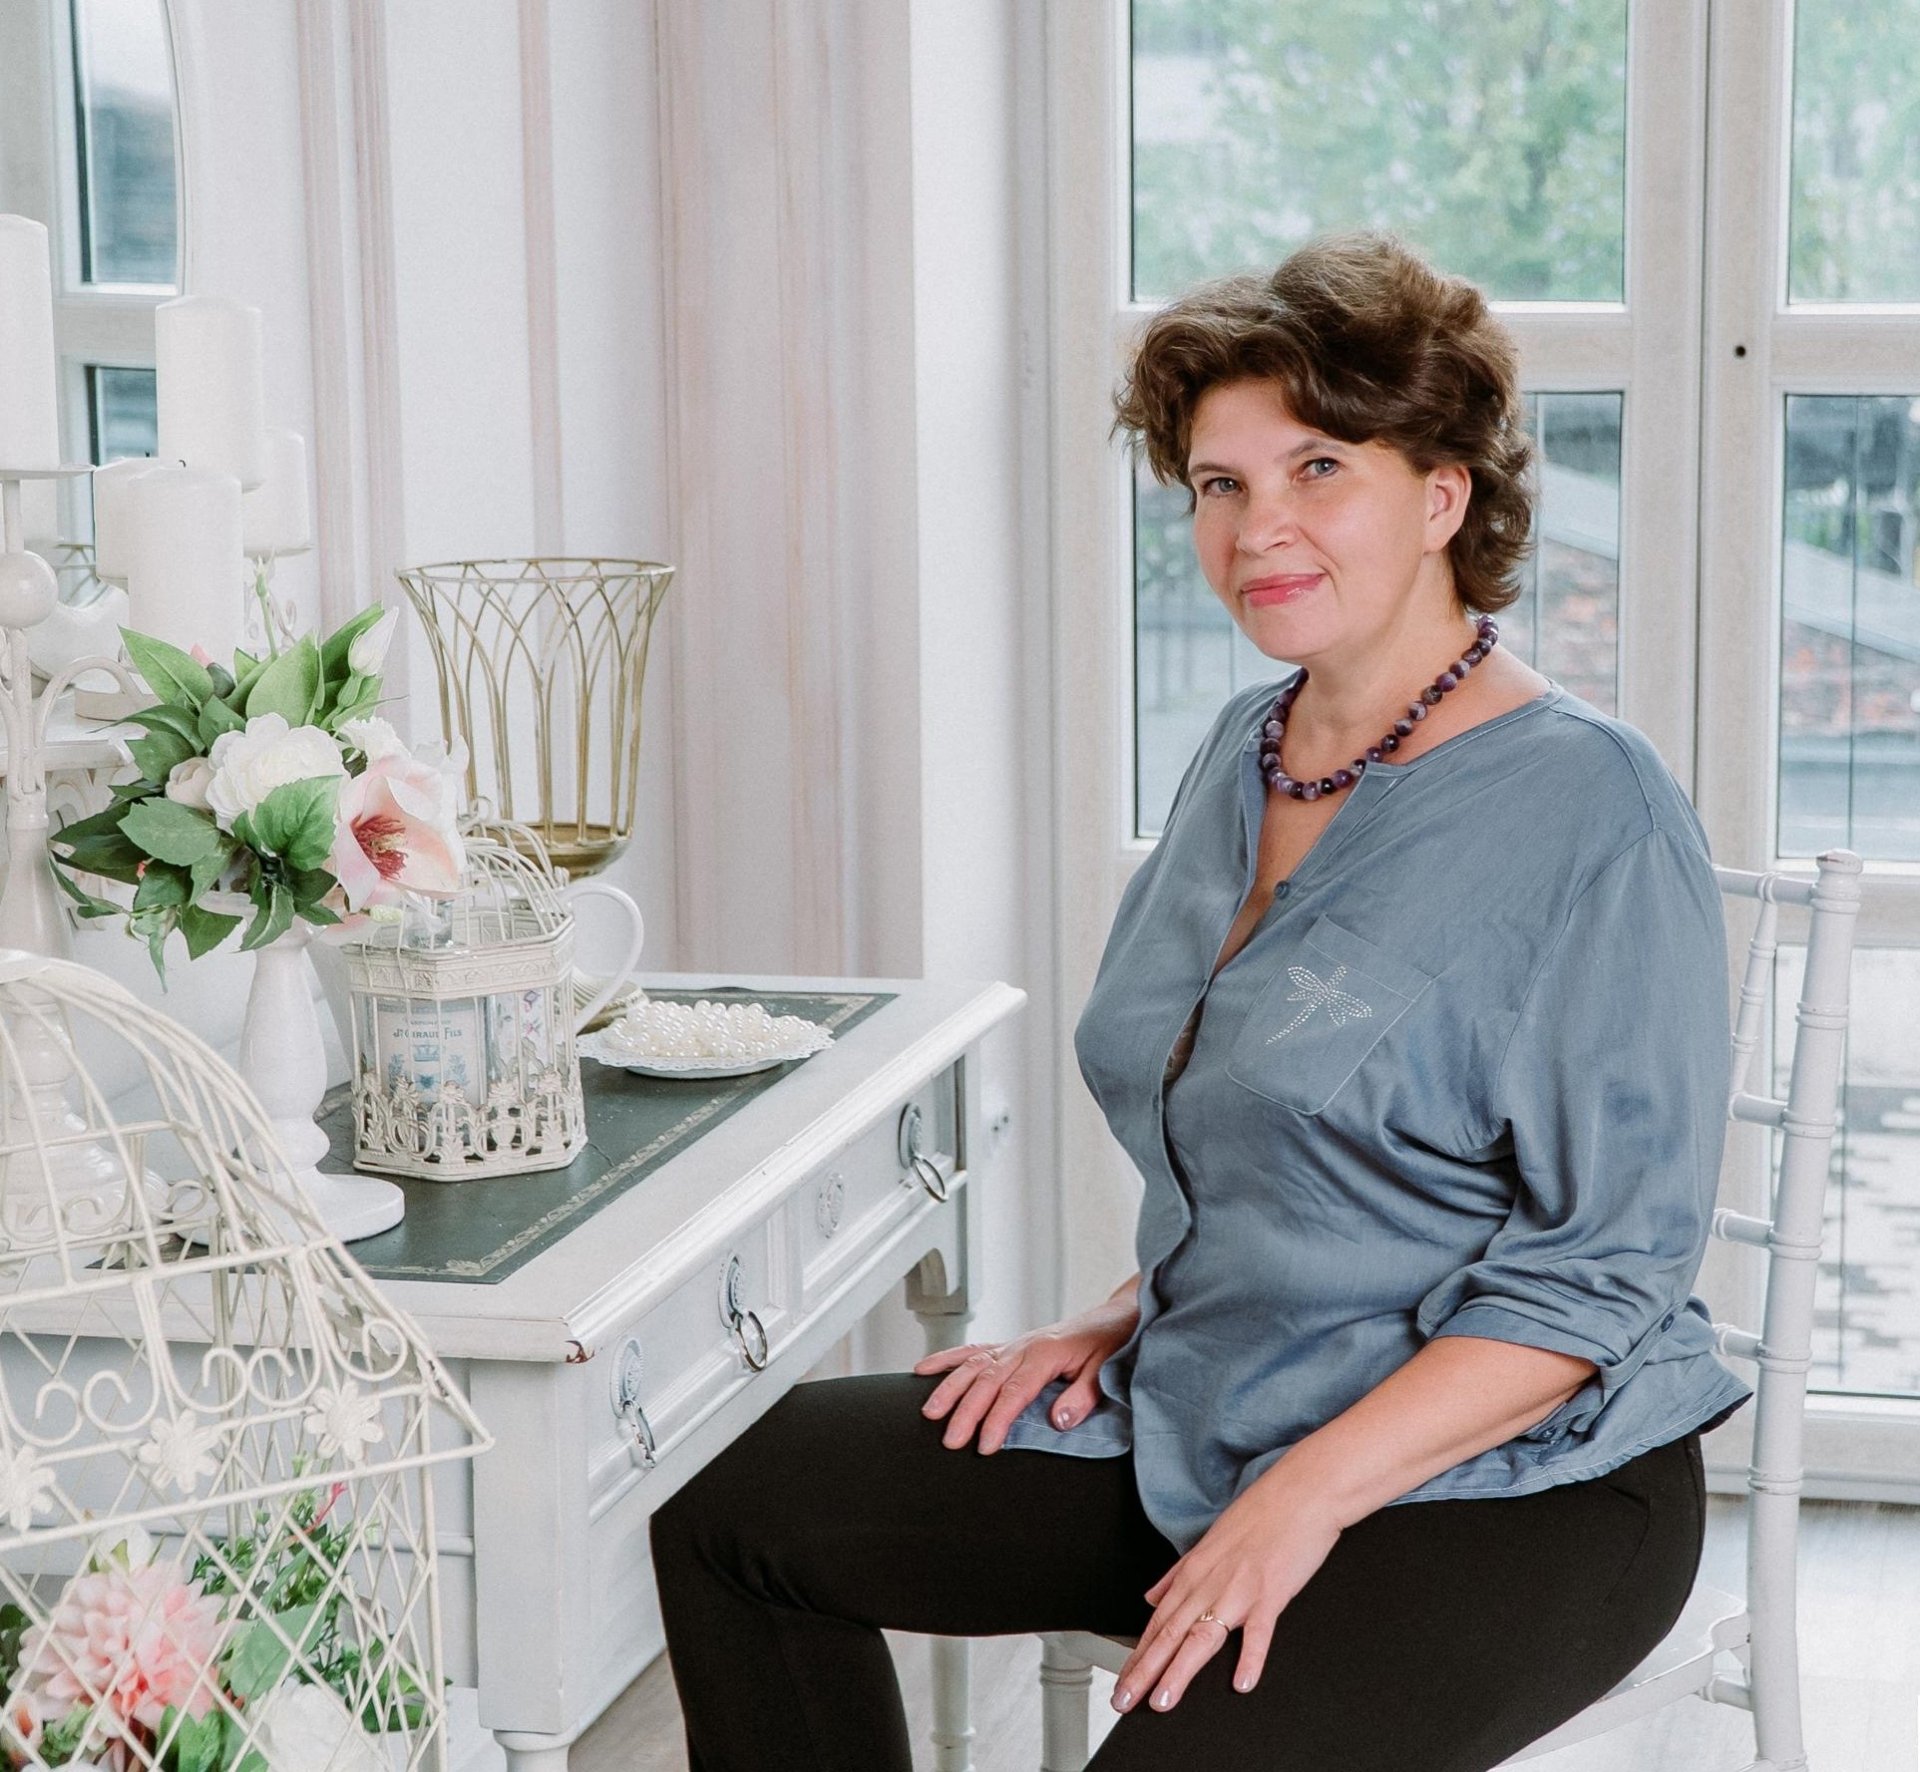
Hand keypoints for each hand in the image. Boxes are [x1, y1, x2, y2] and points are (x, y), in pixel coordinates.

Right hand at [911, 1297, 1137, 1453]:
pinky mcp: (1009, 1346)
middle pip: (987, 1380)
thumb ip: (1083, 1396)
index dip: (997, 1419)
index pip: (1015, 1391)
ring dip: (949, 1388)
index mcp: (1046, 1353)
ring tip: (930, 1412)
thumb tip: (1058, 1420)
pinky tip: (924, 1370)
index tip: (985, 1445)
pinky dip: (947, 1360)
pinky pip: (973, 1351)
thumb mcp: (1105, 1371)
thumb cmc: (1109, 1344)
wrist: (1112, 1318)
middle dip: (966, 1411)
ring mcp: (1014, 1345)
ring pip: (973, 1364)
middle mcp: (1024, 1347)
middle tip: (950, 1440)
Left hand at [1112, 1465, 1341, 1715]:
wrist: (1301, 1493)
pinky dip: (1249, 1658)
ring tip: (1162, 1702)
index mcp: (1194, 1572)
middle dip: (1144, 1671)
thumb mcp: (1209, 1541)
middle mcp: (1210, 1583)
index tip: (1123, 1683)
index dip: (1137, 1656)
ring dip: (1179, 1672)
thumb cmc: (1259, 1515)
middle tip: (1123, 1701)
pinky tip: (1241, 1683)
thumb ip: (1177, 1573)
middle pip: (1169, 1634)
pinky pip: (1258, 1631)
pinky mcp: (1271, 1593)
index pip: (1157, 1622)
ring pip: (1201, 1638)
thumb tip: (1150, 1596)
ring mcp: (1239, 1590)